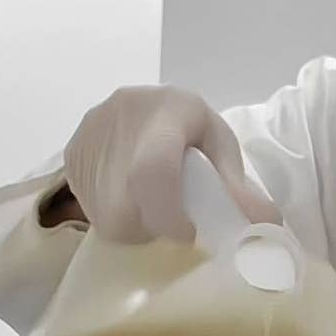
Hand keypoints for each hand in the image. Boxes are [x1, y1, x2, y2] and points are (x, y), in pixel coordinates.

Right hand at [63, 86, 280, 243]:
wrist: (143, 101)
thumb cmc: (188, 124)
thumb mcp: (219, 143)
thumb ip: (237, 183)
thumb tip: (264, 224)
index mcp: (163, 114)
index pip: (153, 172)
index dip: (168, 215)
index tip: (188, 233)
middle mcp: (115, 123)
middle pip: (124, 207)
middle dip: (151, 228)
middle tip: (172, 223)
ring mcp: (86, 141)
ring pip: (104, 215)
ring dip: (132, 225)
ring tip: (152, 206)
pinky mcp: (70, 157)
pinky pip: (88, 206)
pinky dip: (113, 214)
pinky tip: (130, 197)